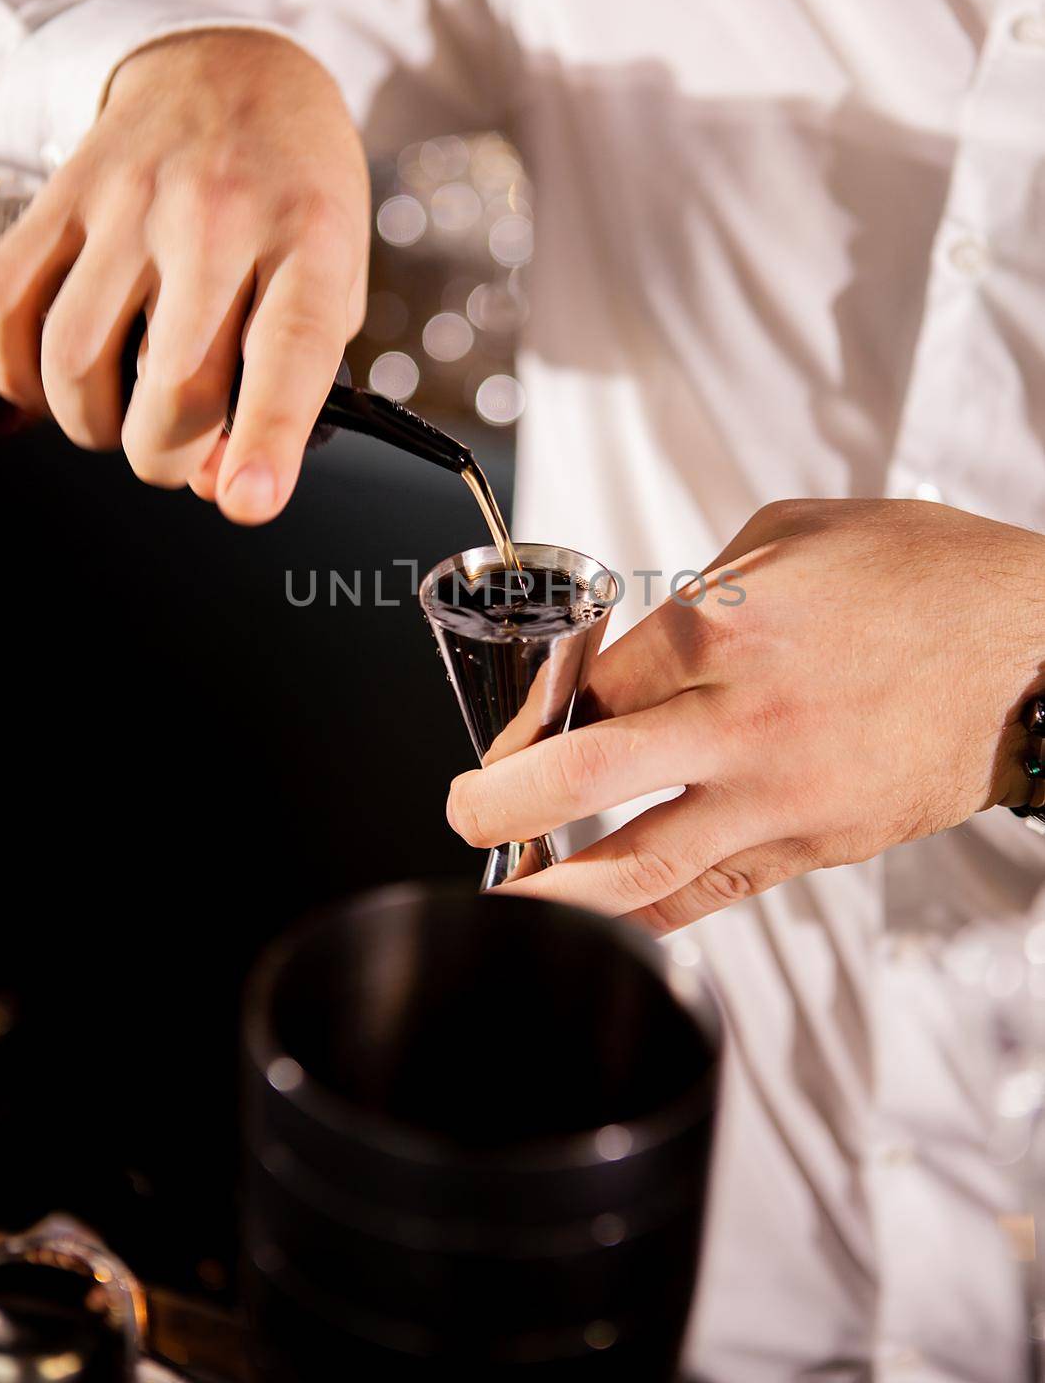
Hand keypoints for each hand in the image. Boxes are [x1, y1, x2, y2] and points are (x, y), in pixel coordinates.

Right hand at [0, 28, 368, 522]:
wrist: (234, 72)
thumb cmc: (295, 199)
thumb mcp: (331, 285)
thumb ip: (290, 387)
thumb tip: (217, 483)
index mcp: (310, 239)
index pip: (288, 348)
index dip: (266, 437)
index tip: (249, 503)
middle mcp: (218, 216)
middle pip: (170, 383)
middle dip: (167, 459)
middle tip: (175, 453)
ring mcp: (128, 203)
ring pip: (73, 361)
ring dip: (91, 426)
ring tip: (121, 414)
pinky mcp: (60, 198)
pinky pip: (2, 311)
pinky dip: (16, 376)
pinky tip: (54, 378)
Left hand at [446, 499, 1044, 932]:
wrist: (1032, 648)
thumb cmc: (920, 574)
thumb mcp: (793, 531)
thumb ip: (702, 584)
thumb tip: (639, 637)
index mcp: (729, 625)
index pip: (592, 685)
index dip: (535, 711)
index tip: (517, 726)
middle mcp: (746, 718)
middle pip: (590, 776)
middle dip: (505, 805)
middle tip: (463, 816)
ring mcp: (783, 793)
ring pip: (644, 862)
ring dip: (559, 888)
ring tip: (503, 901)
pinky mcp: (818, 843)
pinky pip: (715, 890)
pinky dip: (650, 910)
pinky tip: (605, 920)